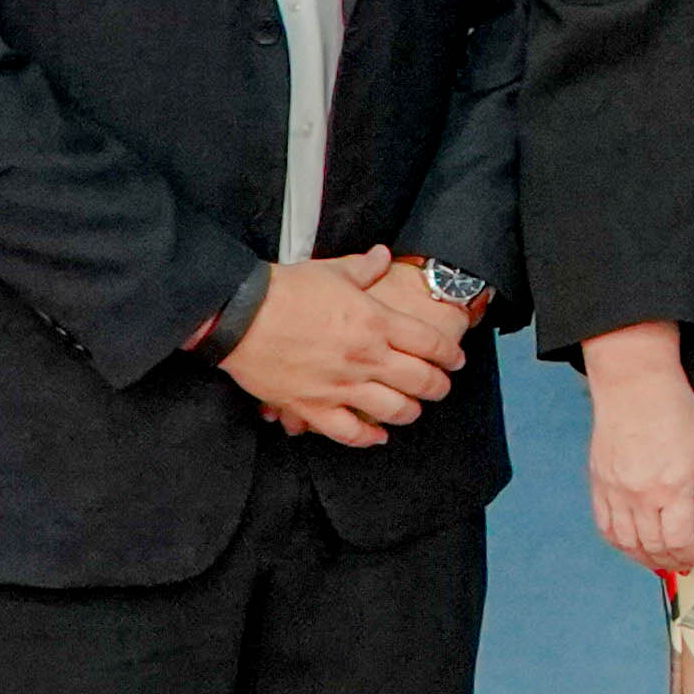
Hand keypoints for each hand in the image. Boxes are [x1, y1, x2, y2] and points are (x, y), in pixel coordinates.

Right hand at [224, 246, 471, 447]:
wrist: (238, 314)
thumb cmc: (284, 290)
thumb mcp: (330, 272)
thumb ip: (364, 268)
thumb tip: (382, 256)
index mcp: (377, 323)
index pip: (431, 344)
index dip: (450, 355)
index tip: (455, 360)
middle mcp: (367, 357)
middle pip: (422, 381)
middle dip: (438, 386)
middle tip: (441, 386)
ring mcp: (341, 386)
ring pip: (394, 410)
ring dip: (410, 412)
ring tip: (412, 408)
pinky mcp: (312, 406)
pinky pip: (349, 433)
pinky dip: (367, 438)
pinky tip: (377, 436)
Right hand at [580, 332, 693, 579]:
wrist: (635, 386)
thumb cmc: (676, 412)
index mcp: (672, 488)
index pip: (679, 540)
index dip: (691, 555)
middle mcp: (640, 495)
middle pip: (653, 546)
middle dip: (671, 561)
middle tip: (683, 563)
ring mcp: (615, 491)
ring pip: (626, 542)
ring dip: (645, 558)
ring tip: (660, 560)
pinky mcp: (598, 484)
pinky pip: (605, 526)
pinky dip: (620, 543)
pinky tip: (633, 545)